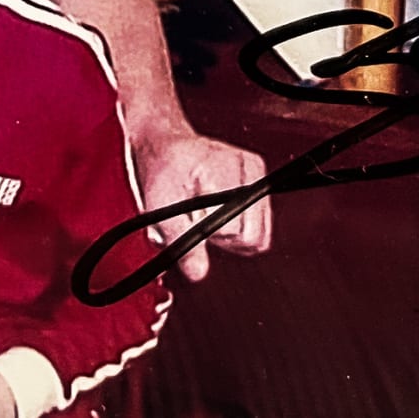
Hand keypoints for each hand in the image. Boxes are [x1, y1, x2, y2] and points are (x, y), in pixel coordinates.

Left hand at [135, 126, 271, 281]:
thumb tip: (198, 273)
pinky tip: (218, 212)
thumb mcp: (158, 204)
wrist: (164, 145)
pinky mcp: (259, 179)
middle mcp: (247, 167)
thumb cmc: (160, 169)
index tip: (192, 221)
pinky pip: (260, 226)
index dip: (210, 235)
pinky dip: (239, 227)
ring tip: (207, 215)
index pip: (234, 228)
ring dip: (232, 234)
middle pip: (253, 235)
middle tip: (199, 220)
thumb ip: (179, 240)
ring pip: (259, 235)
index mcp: (223, 168)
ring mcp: (256, 172)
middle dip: (223, 237)